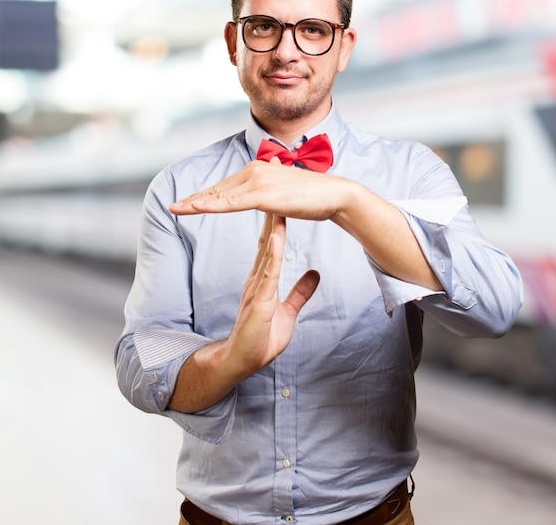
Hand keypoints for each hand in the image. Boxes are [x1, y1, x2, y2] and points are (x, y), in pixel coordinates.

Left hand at [168, 159, 350, 221]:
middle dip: (193, 199)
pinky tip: (195, 208)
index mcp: (258, 171)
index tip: (187, 202)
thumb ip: (271, 190)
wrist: (334, 195)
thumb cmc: (312, 197)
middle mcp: (255, 171)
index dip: (204, 195)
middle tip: (172, 207)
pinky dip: (211, 206)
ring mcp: (258, 181)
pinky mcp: (264, 194)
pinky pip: (232, 203)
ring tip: (175, 209)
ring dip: (195, 203)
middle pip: (218, 189)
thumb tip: (268, 186)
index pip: (226, 186)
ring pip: (220, 196)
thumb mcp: (285, 192)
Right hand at [168, 212, 319, 412]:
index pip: (271, 244)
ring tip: (278, 205)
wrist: (241, 361)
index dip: (277, 221)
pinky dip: (274, 254)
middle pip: (267, 241)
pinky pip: (268, 273)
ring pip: (267, 252)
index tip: (283, 200)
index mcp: (263, 279)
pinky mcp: (259, 301)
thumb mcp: (287, 311)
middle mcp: (257, 278)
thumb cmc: (260, 340)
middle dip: (272, 215)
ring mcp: (257, 288)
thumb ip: (299, 292)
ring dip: (273, 228)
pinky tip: (278, 237)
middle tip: (276, 193)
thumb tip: (314, 274)